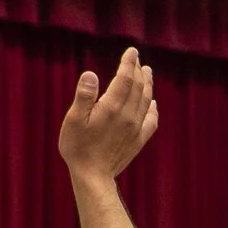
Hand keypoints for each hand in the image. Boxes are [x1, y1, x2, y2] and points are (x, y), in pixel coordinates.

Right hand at [58, 48, 158, 185]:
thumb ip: (84, 96)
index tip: (132, 51)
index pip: (125, 78)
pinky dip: (153, 109)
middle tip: (137, 60)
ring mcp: (135, 129)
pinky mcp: (138, 140)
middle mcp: (128, 116)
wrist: (93, 176)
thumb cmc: (78, 147)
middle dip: (138, 71)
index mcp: (112, 107)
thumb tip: (91, 74)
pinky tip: (153, 104)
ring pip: (146, 101)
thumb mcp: (74, 120)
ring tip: (148, 73)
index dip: (129, 63)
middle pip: (138, 87)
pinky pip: (151, 120)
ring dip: (147, 85)